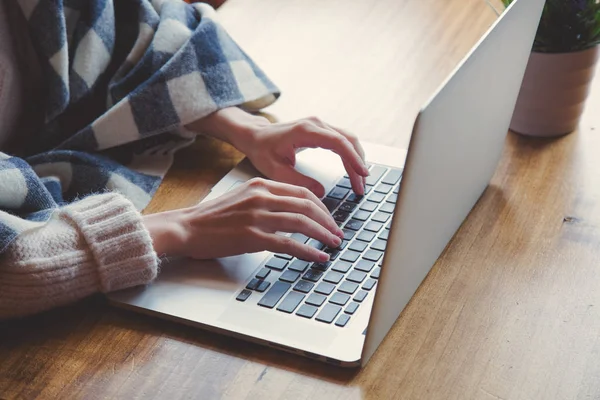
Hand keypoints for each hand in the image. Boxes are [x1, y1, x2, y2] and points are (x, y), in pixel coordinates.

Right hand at [144, 178, 344, 260]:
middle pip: (307, 205)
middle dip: (327, 220)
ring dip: (323, 234)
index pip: (301, 192)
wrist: (186, 227)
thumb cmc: (212, 217)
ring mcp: (257, 216)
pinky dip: (308, 251)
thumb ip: (266, 199)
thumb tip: (292, 210)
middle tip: (337, 232)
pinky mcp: (252, 237)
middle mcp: (261, 197)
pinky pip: (289, 244)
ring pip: (302, 222)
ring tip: (334, 244)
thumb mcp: (242, 197)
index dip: (321, 206)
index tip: (330, 218)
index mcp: (260, 185)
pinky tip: (318, 257)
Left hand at [187, 108, 368, 197]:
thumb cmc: (262, 150)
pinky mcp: (321, 130)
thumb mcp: (274, 170)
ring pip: (348, 140)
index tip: (362, 175)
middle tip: (361, 187)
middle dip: (358, 164)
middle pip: (348, 140)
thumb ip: (298, 181)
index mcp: (305, 131)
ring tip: (359, 183)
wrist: (254, 136)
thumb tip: (322, 192)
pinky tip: (353, 171)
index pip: (338, 142)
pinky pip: (342, 141)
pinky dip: (350, 156)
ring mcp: (319, 125)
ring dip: (357, 160)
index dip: (353, 159)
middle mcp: (315, 124)